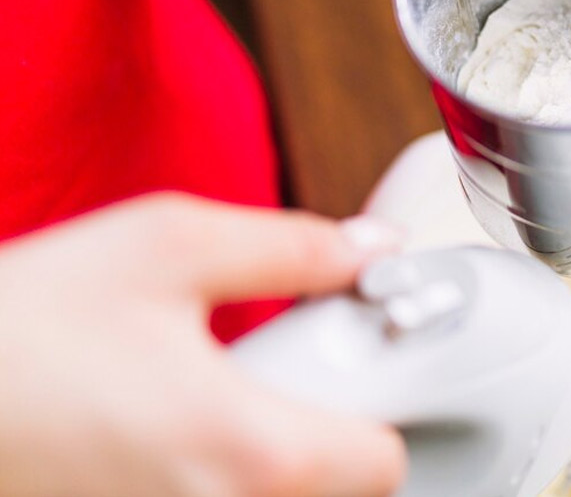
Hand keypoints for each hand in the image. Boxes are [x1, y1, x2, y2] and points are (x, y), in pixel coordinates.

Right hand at [0, 193, 405, 496]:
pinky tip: (154, 434)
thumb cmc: (16, 323)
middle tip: (272, 380)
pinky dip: (202, 478)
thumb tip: (371, 247)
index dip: (383, 411)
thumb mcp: (167, 246)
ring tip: (197, 406)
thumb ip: (293, 249)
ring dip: (260, 463)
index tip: (357, 374)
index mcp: (246, 450)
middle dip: (322, 438)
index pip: (384, 467)